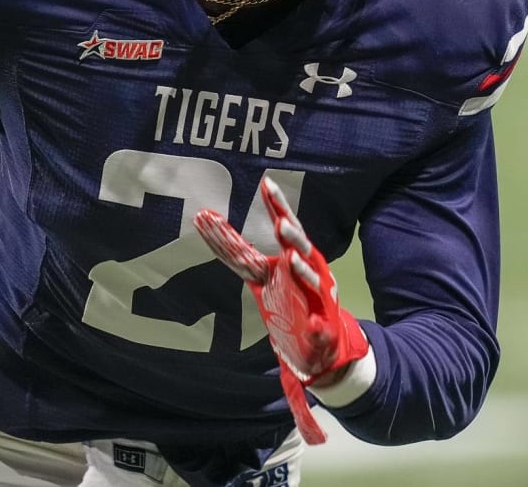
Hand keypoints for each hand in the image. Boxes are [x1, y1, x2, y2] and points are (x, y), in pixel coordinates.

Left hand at [194, 175, 369, 444]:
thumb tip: (203, 218)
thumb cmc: (288, 301)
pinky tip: (312, 322)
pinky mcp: (323, 325)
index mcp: (292, 256)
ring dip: (302, 266)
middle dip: (292, 229)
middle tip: (281, 217)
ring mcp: (318, 295)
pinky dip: (317, 321)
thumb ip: (233, 250)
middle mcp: (307, 269)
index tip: (266, 182)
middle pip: (299, 243)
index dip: (276, 205)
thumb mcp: (258, 274)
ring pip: (311, 276)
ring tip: (292, 256)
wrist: (319, 344)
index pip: (284, 223)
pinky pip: (320, 323)